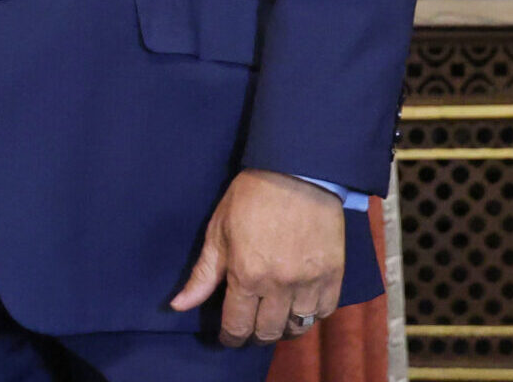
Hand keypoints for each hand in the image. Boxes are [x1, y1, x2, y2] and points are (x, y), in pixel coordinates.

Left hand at [169, 168, 346, 344]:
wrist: (298, 173)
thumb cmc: (251, 198)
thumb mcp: (218, 232)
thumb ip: (202, 275)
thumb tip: (178, 306)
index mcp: (246, 275)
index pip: (237, 326)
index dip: (230, 338)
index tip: (227, 338)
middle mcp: (280, 286)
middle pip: (267, 332)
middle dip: (254, 336)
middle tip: (249, 329)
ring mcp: (310, 282)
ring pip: (297, 327)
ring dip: (283, 329)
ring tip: (273, 320)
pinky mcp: (334, 275)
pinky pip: (324, 312)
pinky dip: (311, 316)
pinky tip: (299, 307)